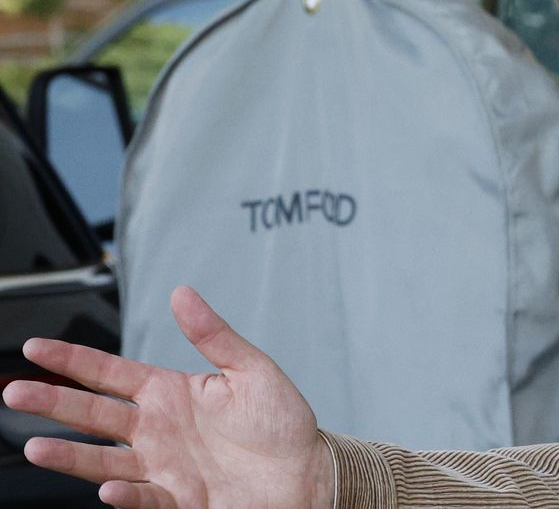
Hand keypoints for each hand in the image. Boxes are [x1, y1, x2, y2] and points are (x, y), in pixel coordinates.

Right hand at [2, 285, 331, 508]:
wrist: (307, 473)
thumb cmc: (283, 423)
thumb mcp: (252, 370)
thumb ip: (214, 335)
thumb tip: (182, 292)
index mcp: (171, 393)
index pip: (110, 373)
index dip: (73, 360)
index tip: (35, 348)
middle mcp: (157, 430)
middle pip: (92, 414)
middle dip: (51, 403)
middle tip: (13, 392)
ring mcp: (162, 467)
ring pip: (102, 460)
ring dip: (69, 455)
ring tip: (35, 446)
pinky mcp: (177, 500)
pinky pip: (142, 497)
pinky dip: (123, 494)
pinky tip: (108, 486)